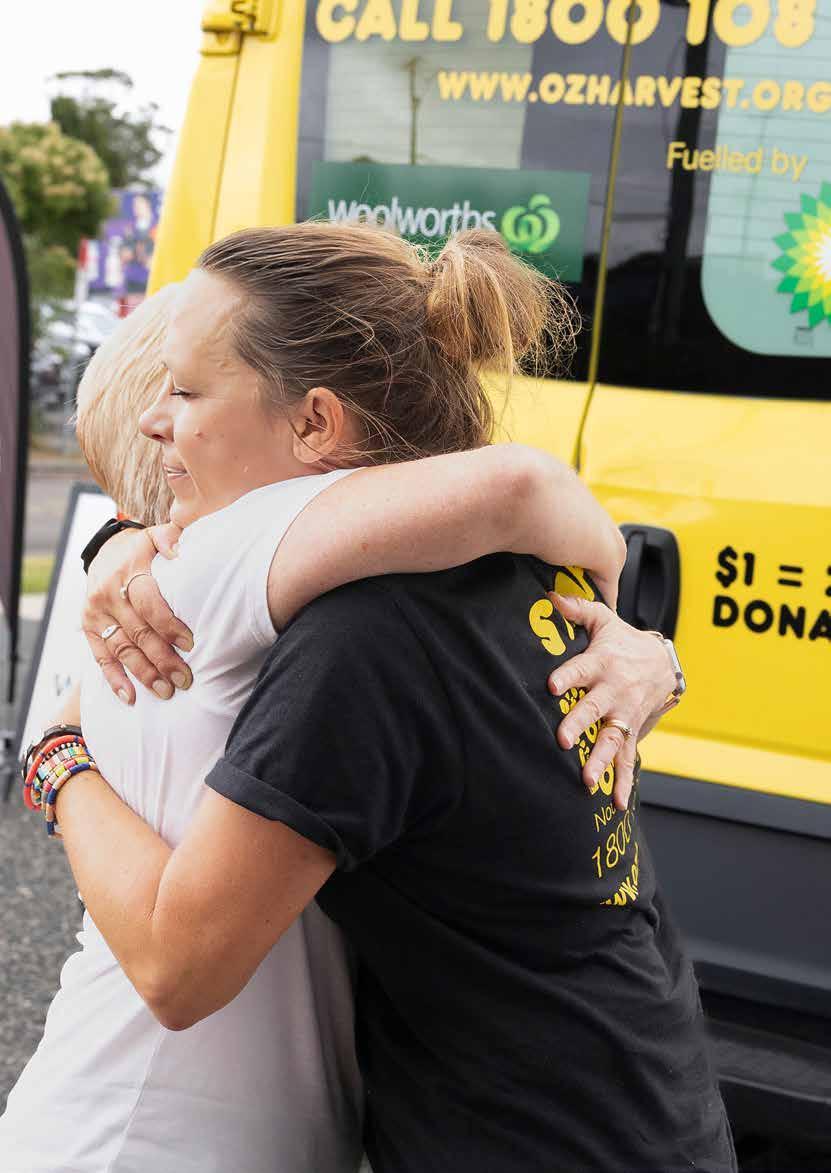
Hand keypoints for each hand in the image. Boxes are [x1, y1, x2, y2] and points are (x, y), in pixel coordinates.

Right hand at [82, 524, 192, 704]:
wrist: (107, 550)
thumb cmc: (143, 549)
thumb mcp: (157, 536)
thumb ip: (172, 539)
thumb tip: (182, 551)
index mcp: (129, 572)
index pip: (149, 604)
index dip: (169, 626)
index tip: (190, 644)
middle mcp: (109, 594)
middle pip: (138, 632)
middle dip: (162, 659)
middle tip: (184, 679)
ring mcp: (96, 612)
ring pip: (121, 649)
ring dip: (143, 674)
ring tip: (166, 692)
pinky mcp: (88, 626)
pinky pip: (100, 656)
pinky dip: (114, 679)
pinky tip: (130, 697)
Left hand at [546, 593, 676, 811]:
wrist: (663, 663)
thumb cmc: (623, 641)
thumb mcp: (604, 620)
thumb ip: (577, 608)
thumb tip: (548, 596)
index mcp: (602, 663)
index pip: (581, 669)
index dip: (567, 676)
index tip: (552, 686)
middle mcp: (614, 691)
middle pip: (594, 709)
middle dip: (580, 724)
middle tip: (563, 739)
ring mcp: (624, 714)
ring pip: (612, 739)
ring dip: (601, 760)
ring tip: (587, 780)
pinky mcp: (632, 731)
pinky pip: (628, 760)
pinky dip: (625, 783)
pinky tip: (617, 805)